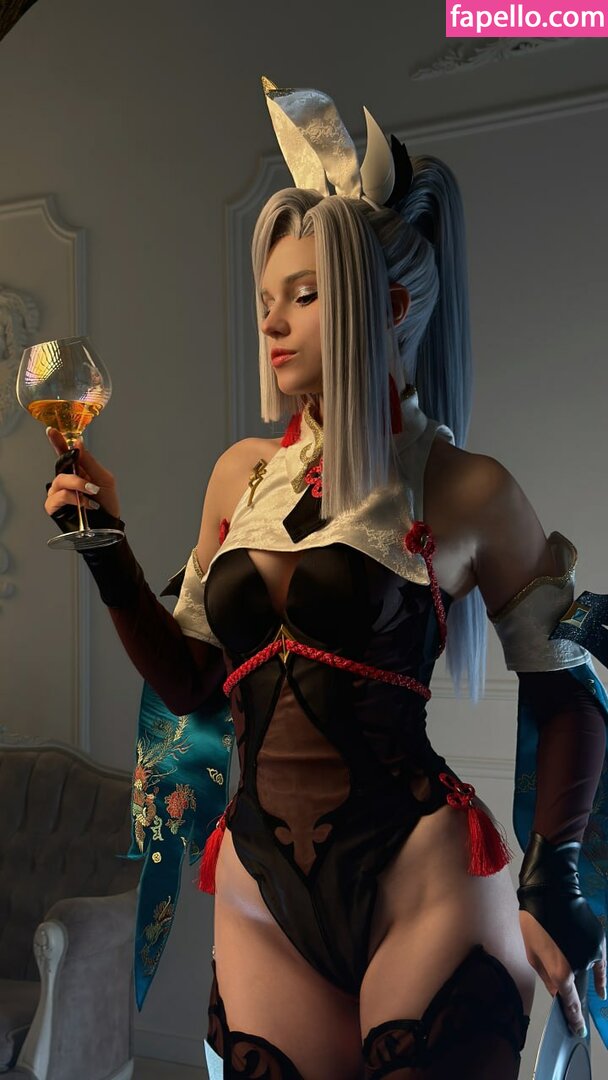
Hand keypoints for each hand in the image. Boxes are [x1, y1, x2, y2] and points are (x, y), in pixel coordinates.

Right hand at [44, 427, 120, 520]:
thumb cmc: (107, 503)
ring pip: (60, 480)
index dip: (58, 442)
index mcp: (78, 471)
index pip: (64, 454)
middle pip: (60, 464)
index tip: (51, 430)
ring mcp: (58, 493)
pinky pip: (57, 496)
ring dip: (78, 484)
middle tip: (86, 470)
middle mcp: (65, 481)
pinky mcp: (54, 507)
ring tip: (92, 492)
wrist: (108, 525)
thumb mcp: (104, 479)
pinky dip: (72, 498)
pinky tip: (85, 503)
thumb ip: (89, 461)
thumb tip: (77, 443)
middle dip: (71, 464)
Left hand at [520, 909, 605, 1034]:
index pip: (571, 1002)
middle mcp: (580, 966)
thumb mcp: (532, 954)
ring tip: (560, 942)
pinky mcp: (599, 942)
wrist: (551, 892)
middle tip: (552, 954)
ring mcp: (592, 953)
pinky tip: (601, 990)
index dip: (574, 1017)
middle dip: (565, 978)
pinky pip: (601, 965)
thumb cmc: (534, 922)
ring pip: (585, 969)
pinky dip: (600, 977)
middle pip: (574, 982)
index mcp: (561, 971)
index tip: (578, 1029)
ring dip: (576, 966)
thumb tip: (557, 993)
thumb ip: (546, 978)